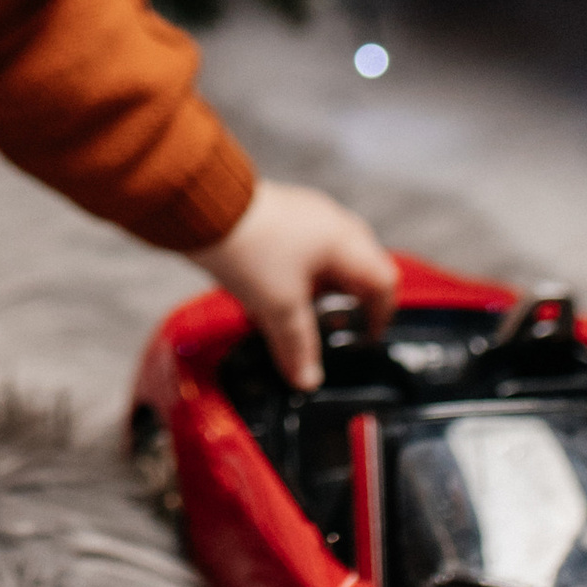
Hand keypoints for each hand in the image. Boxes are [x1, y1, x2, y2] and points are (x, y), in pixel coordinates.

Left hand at [200, 180, 397, 391]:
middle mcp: (332, 222)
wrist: (203, 206)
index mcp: (345, 242)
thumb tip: (307, 380)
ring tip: (297, 315)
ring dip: (319, 289)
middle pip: (359, 267)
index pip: (383, 281)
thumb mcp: (278, 308)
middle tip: (336, 328)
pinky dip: (296, 275)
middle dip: (350, 301)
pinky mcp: (281, 211)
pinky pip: (302, 247)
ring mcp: (306, 213)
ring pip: (328, 257)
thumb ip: (297, 346)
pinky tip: (270, 293)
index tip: (366, 338)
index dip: (381, 315)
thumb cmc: (249, 248)